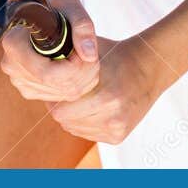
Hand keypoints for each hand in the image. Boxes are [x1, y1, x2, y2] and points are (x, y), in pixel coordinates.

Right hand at [0, 0, 98, 102]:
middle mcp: (11, 65)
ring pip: (62, 93)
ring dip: (84, 79)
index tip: (83, 51)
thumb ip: (82, 25)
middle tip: (92, 55)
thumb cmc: (54, 8)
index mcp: (14, 43)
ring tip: (87, 59)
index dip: (74, 68)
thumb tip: (89, 55)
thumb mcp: (70, 4)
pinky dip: (77, 85)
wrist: (43, 17)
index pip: (48, 73)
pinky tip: (78, 69)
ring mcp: (18, 81)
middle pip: (58, 85)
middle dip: (83, 73)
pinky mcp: (28, 90)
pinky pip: (60, 97)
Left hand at [45, 35, 168, 145]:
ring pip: (74, 128)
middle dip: (60, 106)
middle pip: (64, 120)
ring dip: (71, 115)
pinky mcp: (118, 136)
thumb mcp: (90, 51)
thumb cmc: (113, 55)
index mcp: (106, 95)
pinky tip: (89, 106)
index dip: (53, 96)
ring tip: (77, 96)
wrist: (148, 68)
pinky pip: (87, 133)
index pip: (59, 109)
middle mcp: (113, 116)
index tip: (55, 85)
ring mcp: (117, 128)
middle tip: (63, 91)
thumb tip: (39, 64)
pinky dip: (83, 121)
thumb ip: (66, 57)